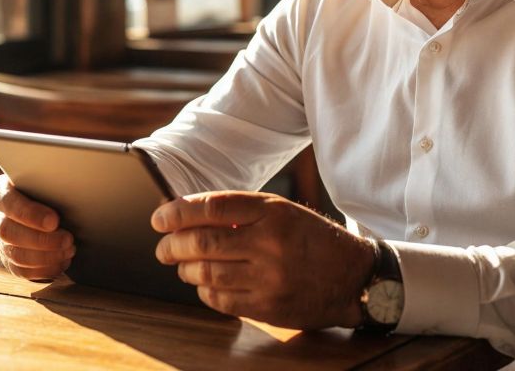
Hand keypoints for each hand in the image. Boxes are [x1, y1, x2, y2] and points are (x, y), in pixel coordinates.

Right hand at [0, 174, 75, 280]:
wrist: (48, 203)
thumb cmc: (49, 187)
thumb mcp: (47, 179)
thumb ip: (51, 182)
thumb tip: (74, 186)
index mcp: (2, 192)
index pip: (8, 202)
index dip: (30, 214)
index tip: (54, 221)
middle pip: (9, 233)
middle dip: (42, 240)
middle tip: (68, 239)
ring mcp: (2, 241)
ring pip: (16, 255)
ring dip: (46, 257)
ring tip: (69, 250)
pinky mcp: (10, 259)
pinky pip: (22, 270)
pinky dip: (45, 269)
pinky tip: (62, 262)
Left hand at [151, 191, 375, 328]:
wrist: (354, 278)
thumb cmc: (314, 240)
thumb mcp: (285, 212)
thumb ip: (243, 212)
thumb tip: (189, 214)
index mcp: (274, 212)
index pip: (212, 207)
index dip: (177, 212)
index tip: (159, 218)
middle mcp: (271, 243)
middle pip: (203, 242)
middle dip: (172, 245)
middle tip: (163, 248)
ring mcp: (270, 278)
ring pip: (207, 273)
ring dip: (186, 270)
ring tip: (182, 266)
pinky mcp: (269, 307)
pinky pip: (221, 300)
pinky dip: (204, 291)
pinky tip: (204, 285)